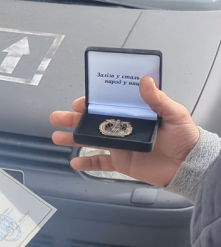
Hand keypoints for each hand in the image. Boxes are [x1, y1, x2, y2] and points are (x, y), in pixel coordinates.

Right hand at [50, 76, 199, 186]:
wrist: (189, 166)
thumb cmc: (185, 138)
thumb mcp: (174, 114)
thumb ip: (158, 99)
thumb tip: (146, 81)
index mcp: (131, 113)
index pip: (105, 105)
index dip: (90, 103)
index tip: (79, 103)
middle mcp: (121, 127)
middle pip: (91, 122)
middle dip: (72, 119)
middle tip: (57, 117)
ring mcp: (118, 145)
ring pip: (89, 140)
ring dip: (73, 138)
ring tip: (58, 137)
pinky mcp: (120, 162)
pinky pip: (99, 162)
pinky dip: (86, 162)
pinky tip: (75, 162)